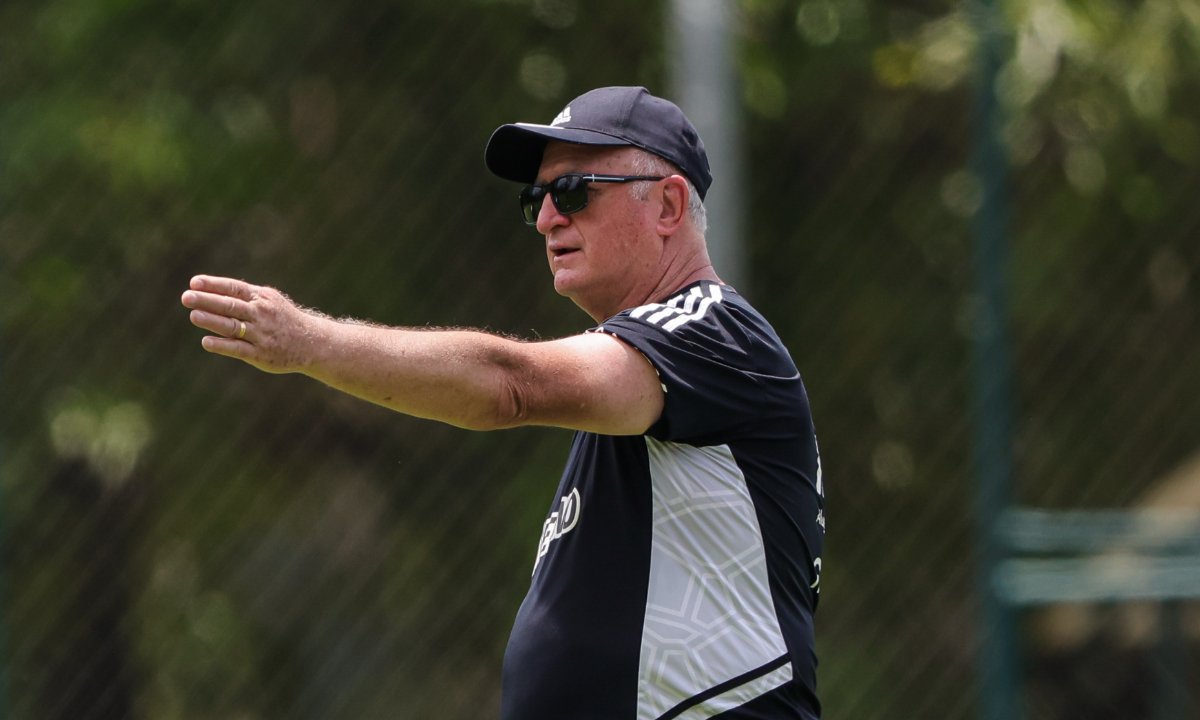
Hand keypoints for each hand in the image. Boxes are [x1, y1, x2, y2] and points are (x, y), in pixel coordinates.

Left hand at [181, 275, 326, 373]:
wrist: (311, 342)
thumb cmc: (282, 318)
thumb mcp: (269, 300)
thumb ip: (243, 296)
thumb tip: (208, 289)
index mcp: (261, 298)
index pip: (234, 288)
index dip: (214, 285)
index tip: (194, 282)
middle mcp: (261, 314)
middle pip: (231, 305)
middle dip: (207, 301)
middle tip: (186, 297)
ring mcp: (261, 334)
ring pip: (233, 326)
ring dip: (212, 320)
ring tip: (193, 315)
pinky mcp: (260, 354)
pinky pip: (238, 348)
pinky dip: (222, 345)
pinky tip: (206, 341)